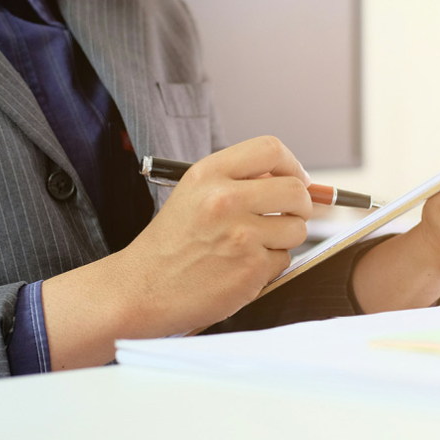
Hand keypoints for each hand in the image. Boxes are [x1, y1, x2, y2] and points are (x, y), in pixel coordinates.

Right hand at [42, 136, 311, 367]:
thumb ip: (237, 182)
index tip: (295, 180)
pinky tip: (240, 268)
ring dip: (285, 239)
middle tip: (288, 216)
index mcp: (209, 174)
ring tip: (254, 246)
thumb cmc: (169, 244)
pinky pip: (284, 260)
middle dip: (300, 206)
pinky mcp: (250, 269)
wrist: (139, 290)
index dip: (292, 165)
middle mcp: (225, 199)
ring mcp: (241, 235)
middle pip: (295, 190)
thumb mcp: (193, 195)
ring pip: (297, 228)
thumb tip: (290, 180)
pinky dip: (269, 266)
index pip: (271, 150)